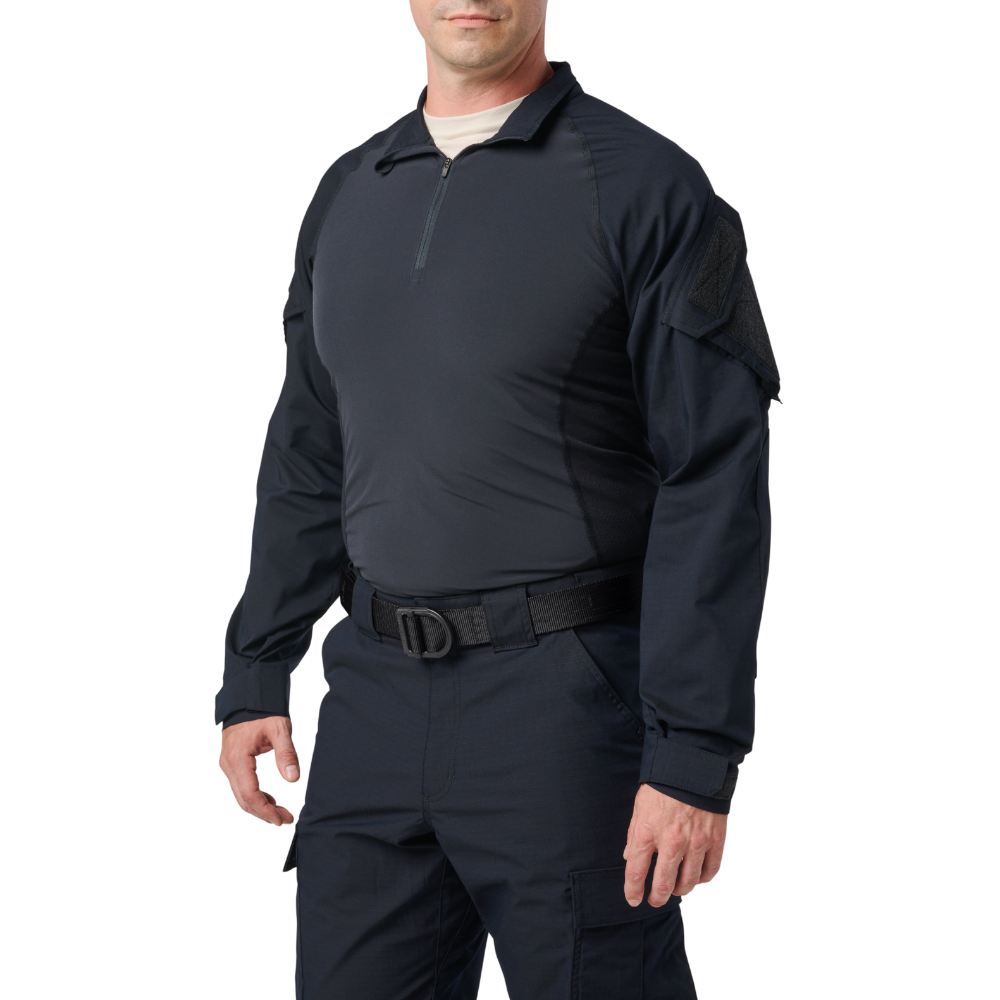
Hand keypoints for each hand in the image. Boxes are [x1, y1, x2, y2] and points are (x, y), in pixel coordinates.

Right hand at [219, 716, 299, 827]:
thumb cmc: (264, 712)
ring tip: (281, 812)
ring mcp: (227, 765)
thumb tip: (293, 779)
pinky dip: (255, 796)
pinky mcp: (231, 764)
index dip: (265, 810)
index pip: (250, 794)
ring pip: (240, 796)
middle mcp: (228, 765)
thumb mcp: (280, 729)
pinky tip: (270, 800)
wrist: (248, 699)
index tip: (282, 819)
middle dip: (264, 813)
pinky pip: (241, 787)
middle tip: (285, 819)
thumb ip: (286, 753)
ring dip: (260, 807)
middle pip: (243, 800)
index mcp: (238, 758)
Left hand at [622, 783, 727, 906]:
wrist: (693, 766)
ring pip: (689, 882)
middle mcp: (671, 842)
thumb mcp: (640, 806)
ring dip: (680, 889)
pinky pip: (711, 870)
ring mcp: (696, 843)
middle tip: (655, 900)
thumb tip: (630, 857)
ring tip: (676, 889)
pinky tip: (697, 877)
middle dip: (657, 897)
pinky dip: (703, 878)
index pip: (636, 872)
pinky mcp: (715, 839)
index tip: (633, 899)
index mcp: (647, 832)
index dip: (633, 891)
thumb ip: (634, 834)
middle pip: (663, 884)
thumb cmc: (663, 785)